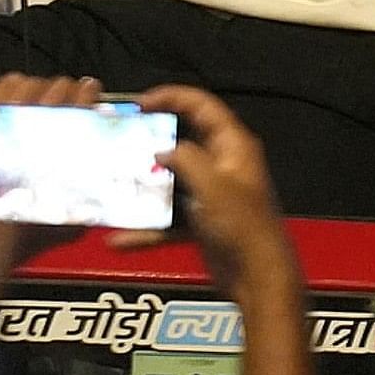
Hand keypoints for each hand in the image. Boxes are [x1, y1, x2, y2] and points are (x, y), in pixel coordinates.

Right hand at [125, 84, 292, 287]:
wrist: (257, 277)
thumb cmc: (242, 225)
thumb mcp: (211, 184)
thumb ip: (184, 159)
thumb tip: (162, 151)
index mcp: (233, 146)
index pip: (202, 106)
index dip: (171, 96)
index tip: (140, 103)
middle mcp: (223, 165)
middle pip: (185, 140)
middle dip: (154, 139)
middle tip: (124, 138)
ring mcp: (211, 194)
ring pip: (173, 180)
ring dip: (147, 185)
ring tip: (116, 181)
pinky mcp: (202, 221)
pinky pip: (170, 218)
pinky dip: (148, 227)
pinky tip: (120, 238)